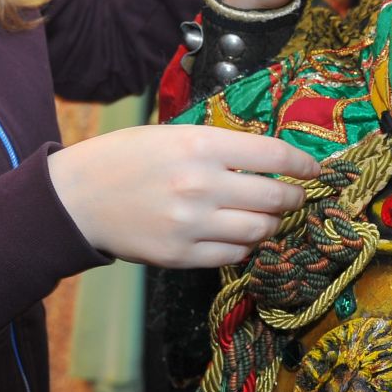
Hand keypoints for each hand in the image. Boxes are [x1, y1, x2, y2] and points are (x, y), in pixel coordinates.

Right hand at [49, 124, 318, 267]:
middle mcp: (201, 184)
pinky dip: (244, 247)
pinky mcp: (179, 255)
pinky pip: (232, 256)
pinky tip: (240, 237)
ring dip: (272, 224)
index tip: (314, 170)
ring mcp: (191, 224)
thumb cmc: (126, 158)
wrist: (77, 197)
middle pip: (274, 197)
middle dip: (293, 198)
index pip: (273, 155)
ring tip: (269, 217)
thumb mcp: (174, 134)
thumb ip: (220, 147)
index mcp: (201, 145)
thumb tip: (268, 159)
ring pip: (258, 230)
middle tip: (296, 197)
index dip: (303, 165)